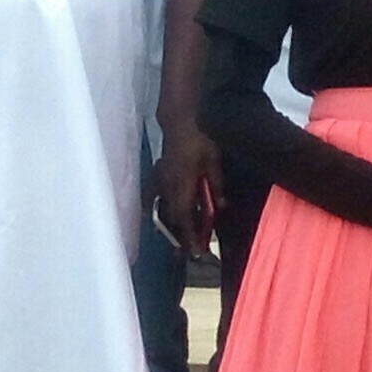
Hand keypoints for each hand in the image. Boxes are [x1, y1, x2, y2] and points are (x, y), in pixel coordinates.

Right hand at [154, 125, 219, 252]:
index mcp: (182, 184)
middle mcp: (167, 185)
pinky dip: (153, 205)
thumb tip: (221, 206)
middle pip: (172, 217)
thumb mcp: (214, 162)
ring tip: (177, 238)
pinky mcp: (158, 172)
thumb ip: (217, 185)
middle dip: (180, 235)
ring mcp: (160, 178)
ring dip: (171, 224)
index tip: (194, 252)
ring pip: (163, 208)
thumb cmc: (201, 138)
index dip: (188, 235)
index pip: (183, 216)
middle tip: (186, 253)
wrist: (182, 118)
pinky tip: (150, 212)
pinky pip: (153, 194)